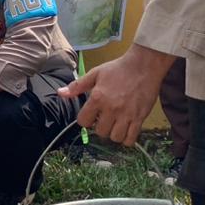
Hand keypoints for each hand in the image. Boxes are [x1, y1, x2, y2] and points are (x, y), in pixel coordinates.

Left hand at [58, 45, 172, 145]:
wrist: (144, 65)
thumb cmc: (118, 68)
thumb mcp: (95, 74)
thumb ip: (77, 86)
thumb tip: (60, 93)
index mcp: (97, 98)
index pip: (83, 121)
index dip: (86, 120)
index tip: (92, 116)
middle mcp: (111, 108)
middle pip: (100, 132)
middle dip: (101, 127)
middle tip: (106, 119)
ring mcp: (126, 115)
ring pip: (115, 138)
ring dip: (113, 134)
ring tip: (116, 124)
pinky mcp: (140, 118)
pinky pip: (131, 139)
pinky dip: (127, 139)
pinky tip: (126, 129)